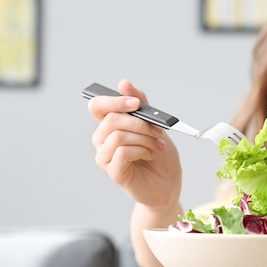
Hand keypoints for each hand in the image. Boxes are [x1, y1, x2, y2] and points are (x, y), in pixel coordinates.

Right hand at [88, 79, 181, 208]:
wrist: (168, 183)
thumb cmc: (160, 154)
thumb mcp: (154, 124)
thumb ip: (140, 105)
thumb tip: (124, 84)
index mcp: (110, 125)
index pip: (97, 105)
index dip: (114, 100)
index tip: (137, 104)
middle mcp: (103, 140)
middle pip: (111, 119)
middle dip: (140, 123)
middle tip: (157, 131)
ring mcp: (105, 157)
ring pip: (118, 135)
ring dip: (144, 138)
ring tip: (157, 146)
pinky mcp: (113, 172)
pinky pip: (122, 152)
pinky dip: (142, 150)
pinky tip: (150, 154)